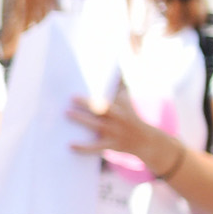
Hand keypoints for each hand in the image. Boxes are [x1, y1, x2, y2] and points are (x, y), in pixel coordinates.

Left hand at [64, 83, 181, 176]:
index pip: (108, 97)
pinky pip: (95, 147)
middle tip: (71, 97)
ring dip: (82, 119)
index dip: (98, 92)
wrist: (145, 140)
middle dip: (87, 103)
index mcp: (120, 106)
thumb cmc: (130, 116)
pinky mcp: (111, 145)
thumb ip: (117, 85)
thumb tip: (114, 66)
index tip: (83, 85)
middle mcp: (118, 118)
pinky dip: (83, 147)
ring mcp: (114, 132)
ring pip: (96, 125)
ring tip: (67, 113)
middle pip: (102, 109)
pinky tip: (70, 145)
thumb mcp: (125, 100)